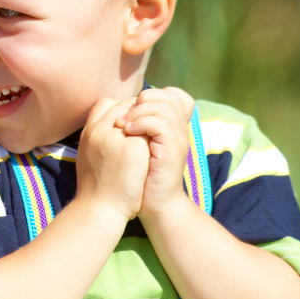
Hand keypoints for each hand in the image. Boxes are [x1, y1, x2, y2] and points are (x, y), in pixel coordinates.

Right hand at [75, 98, 149, 220]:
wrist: (99, 209)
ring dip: (146, 125)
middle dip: (139, 112)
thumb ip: (98, 137)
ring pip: (139, 116)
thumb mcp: (89, 155)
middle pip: (125, 106)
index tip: (132, 121)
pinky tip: (156, 150)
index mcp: (89, 131)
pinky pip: (149, 132)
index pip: (106, 103)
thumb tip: (114, 126)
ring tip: (152, 139)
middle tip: (148, 127)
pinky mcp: (133, 149)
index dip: (123, 109)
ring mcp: (116, 138)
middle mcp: (100, 130)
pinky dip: (153, 138)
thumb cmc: (96, 186)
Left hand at [117, 87, 194, 220]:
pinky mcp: (174, 150)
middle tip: (125, 116)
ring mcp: (178, 139)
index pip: (172, 94)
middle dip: (143, 100)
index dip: (151, 95)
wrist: (152, 204)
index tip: (131, 110)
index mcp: (173, 126)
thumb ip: (136, 125)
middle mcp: (179, 130)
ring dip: (139, 111)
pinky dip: (141, 123)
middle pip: (169, 96)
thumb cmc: (140, 175)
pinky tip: (128, 132)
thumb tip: (120, 106)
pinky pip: (161, 124)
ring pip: (164, 107)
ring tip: (124, 125)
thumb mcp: (138, 145)